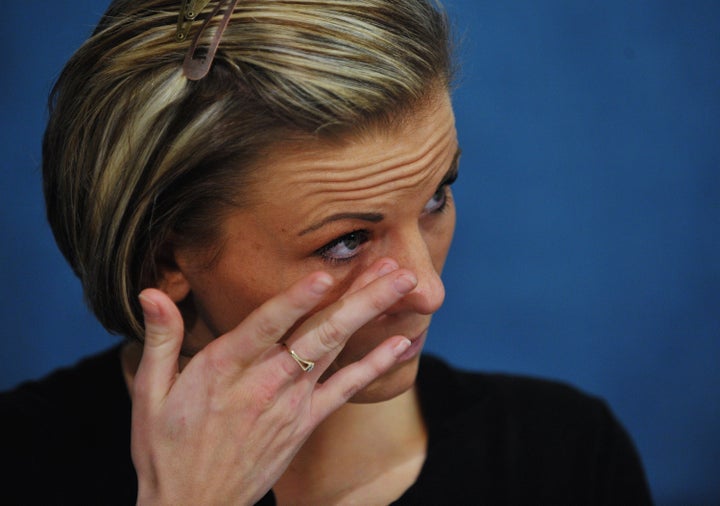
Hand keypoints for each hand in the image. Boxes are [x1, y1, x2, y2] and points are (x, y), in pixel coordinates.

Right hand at [130, 259, 416, 504]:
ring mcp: (289, 404)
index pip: (265, 326)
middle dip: (360, 298)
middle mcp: (263, 382)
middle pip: (318, 333)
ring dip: (370, 315)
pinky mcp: (304, 424)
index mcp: (223, 368)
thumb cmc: (167, 447)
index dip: (296, 299)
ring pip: (336, 351)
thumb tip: (151, 292)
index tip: (326, 274)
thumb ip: (161, 338)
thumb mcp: (150, 392)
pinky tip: (401, 343)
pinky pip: (346, 390)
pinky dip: (375, 365)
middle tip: (397, 268)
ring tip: (401, 285)